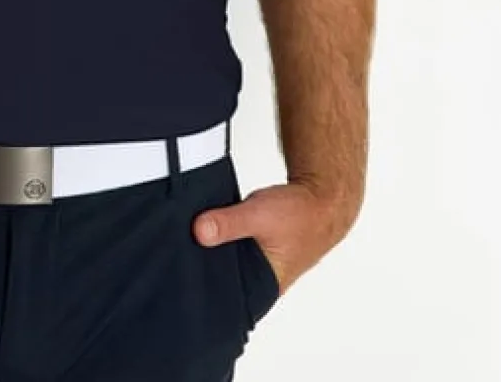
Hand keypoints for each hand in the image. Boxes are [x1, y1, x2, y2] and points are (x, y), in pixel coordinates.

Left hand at [191, 178, 358, 295]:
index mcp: (264, 288)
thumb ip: (229, 223)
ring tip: (192, 240)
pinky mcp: (254, 253)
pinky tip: (207, 231)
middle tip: (180, 251)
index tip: (181, 274)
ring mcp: (258, 269)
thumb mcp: (259, 215)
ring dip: (212, 254)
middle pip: (221, 282)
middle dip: (202, 268)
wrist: (320, 199)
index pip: (225, 301)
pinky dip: (220, 243)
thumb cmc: (301, 215)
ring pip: (225, 266)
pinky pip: (230, 252)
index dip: (202, 289)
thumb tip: (199, 231)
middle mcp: (260, 284)